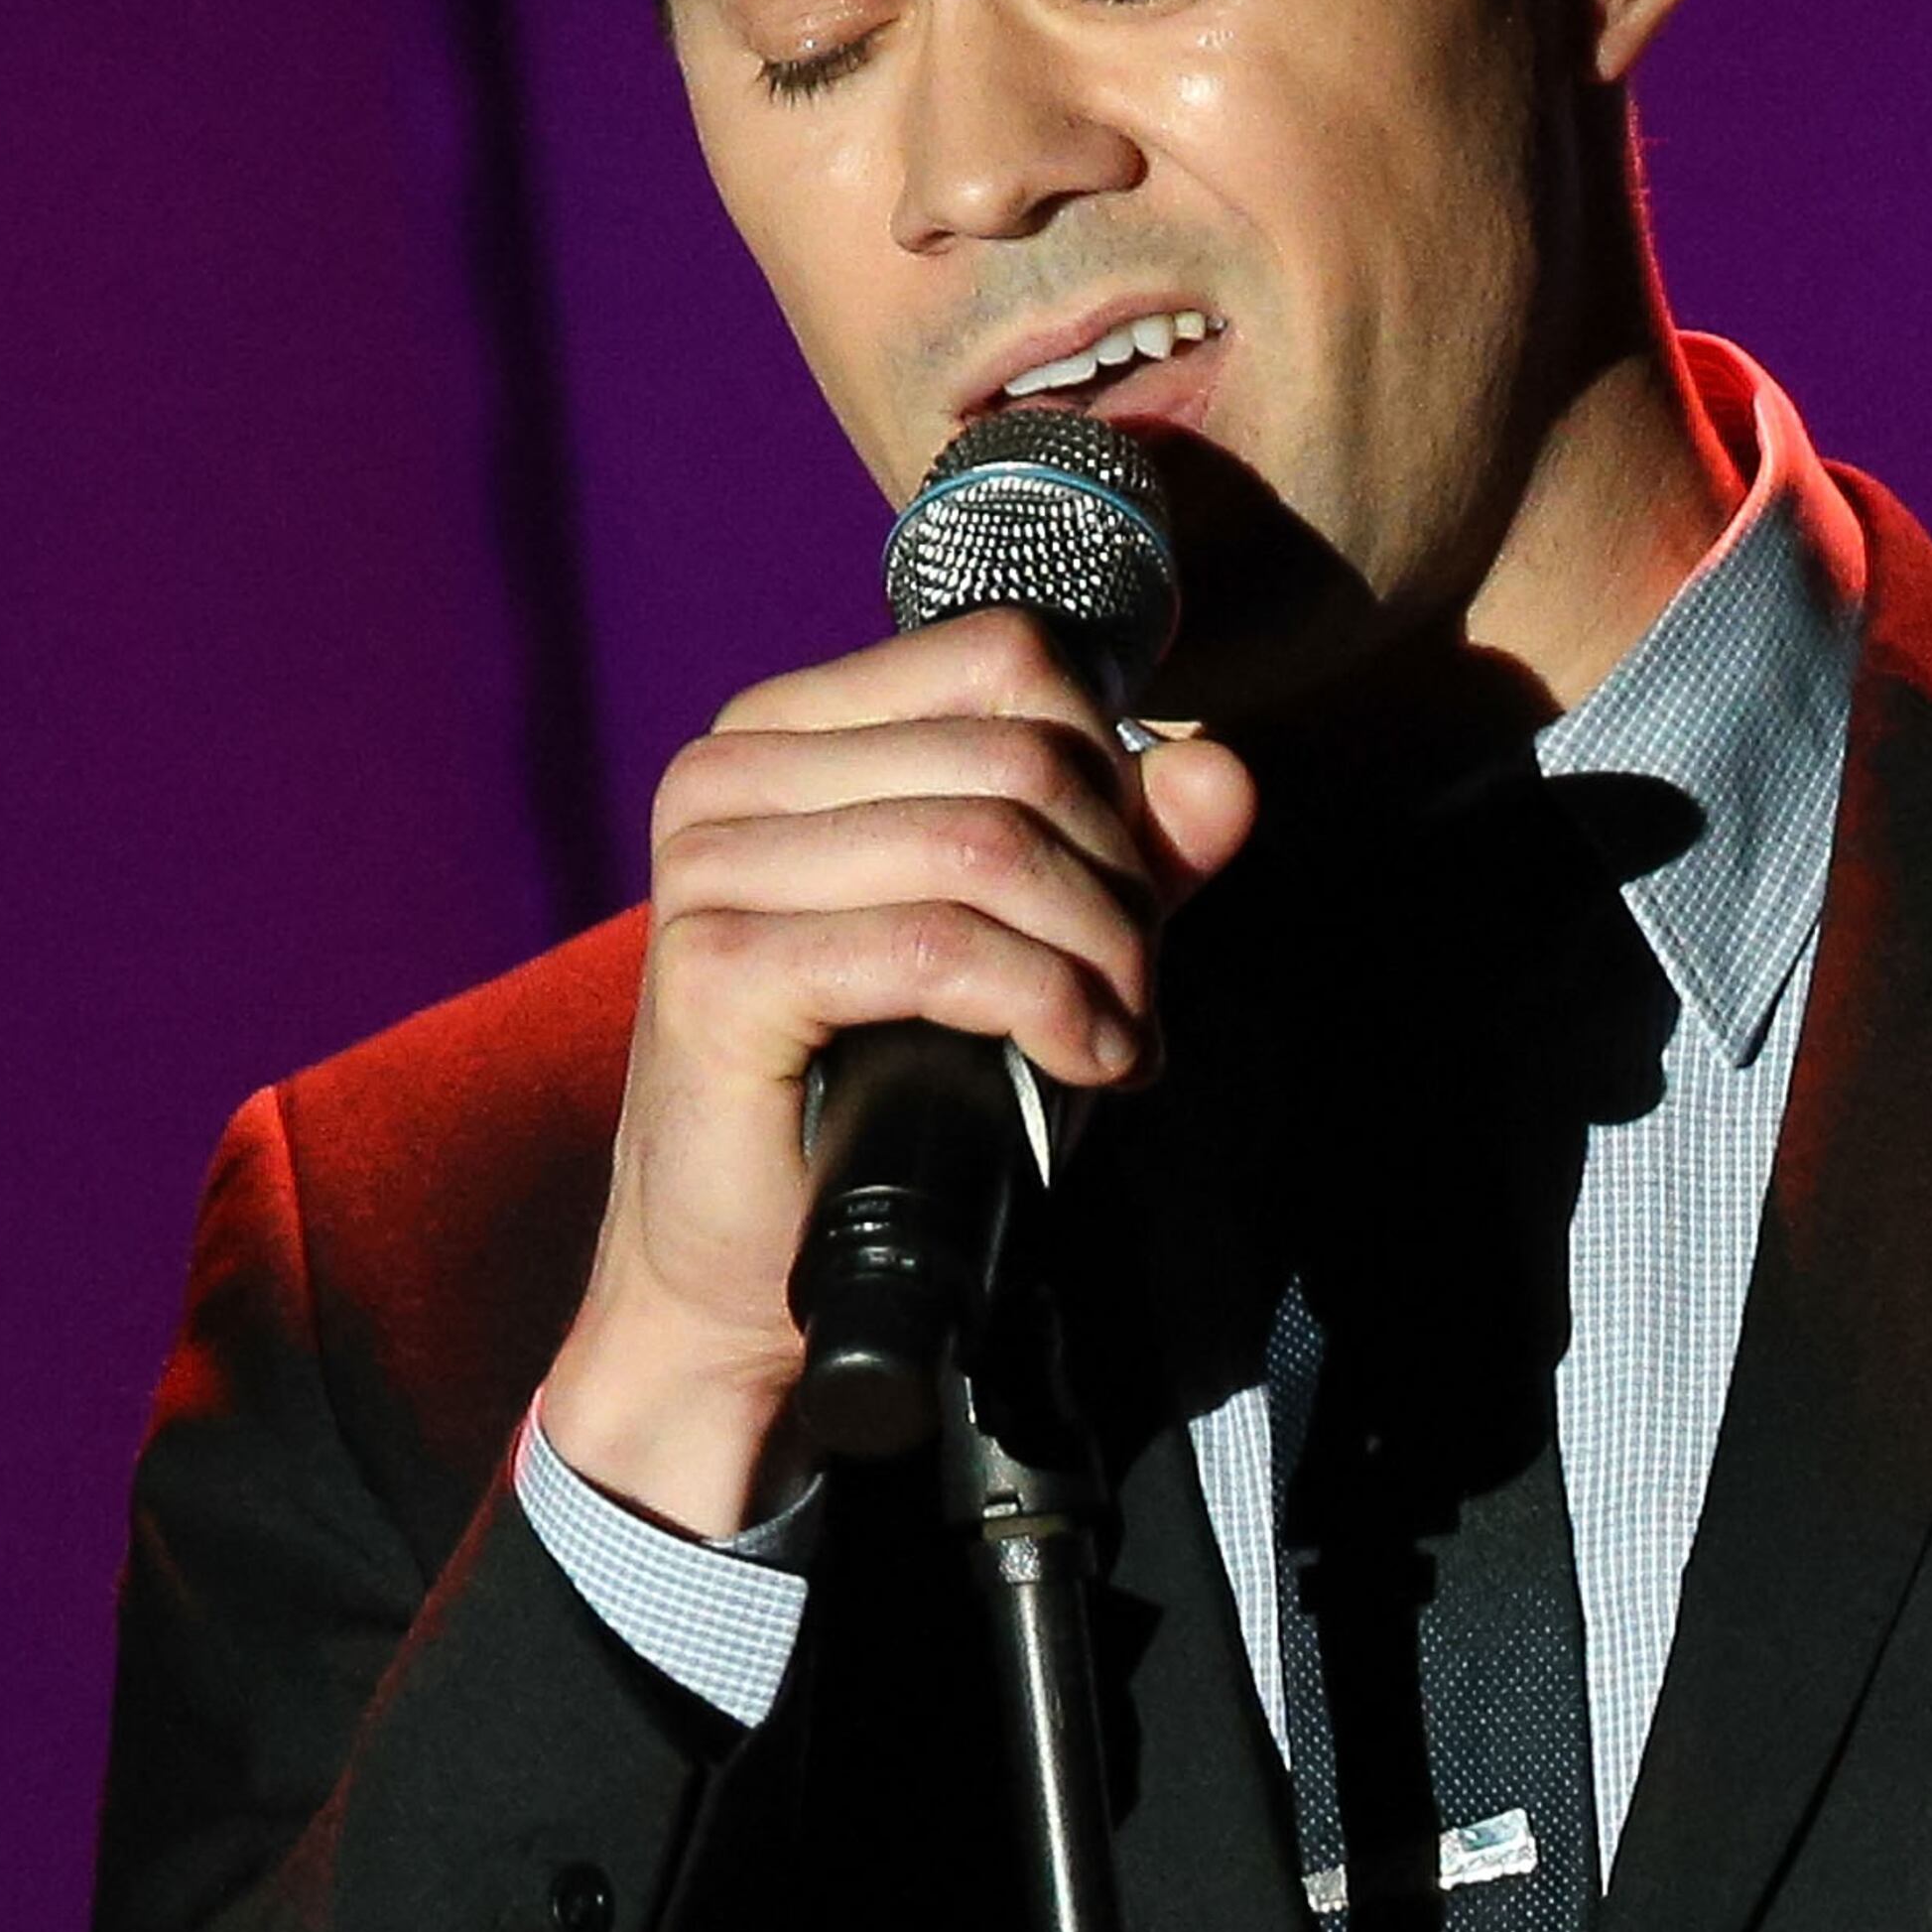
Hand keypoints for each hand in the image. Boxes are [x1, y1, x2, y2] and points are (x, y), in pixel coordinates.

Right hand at [541, 612, 1256, 1531]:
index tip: (1134, 894)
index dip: (1112, 772)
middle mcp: (729, 774)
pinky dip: (1046, 1005)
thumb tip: (1221, 769)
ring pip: (989, 846)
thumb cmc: (877, 1100)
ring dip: (1099, 955)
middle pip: (1019, 758)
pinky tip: (1084, 1061)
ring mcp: (710, 865)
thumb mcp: (1023, 948)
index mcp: (787, 732)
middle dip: (1120, 884)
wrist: (742, 1270)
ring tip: (1119, 1040)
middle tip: (1136, 995)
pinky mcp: (717, 968)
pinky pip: (937, 947)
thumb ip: (1119, 851)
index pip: (1006, 661)